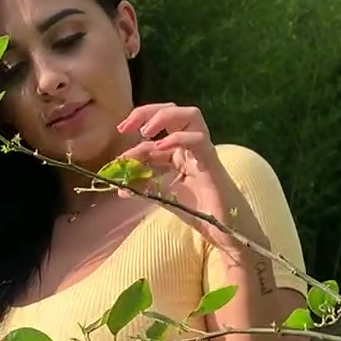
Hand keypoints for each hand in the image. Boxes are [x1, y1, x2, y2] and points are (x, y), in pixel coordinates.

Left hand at [113, 103, 261, 250]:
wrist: (222, 229)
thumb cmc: (197, 211)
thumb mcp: (162, 196)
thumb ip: (143, 188)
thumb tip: (118, 187)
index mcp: (179, 151)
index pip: (155, 135)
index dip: (133, 144)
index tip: (118, 158)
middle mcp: (191, 145)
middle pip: (173, 112)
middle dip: (146, 112)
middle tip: (125, 127)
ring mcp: (203, 149)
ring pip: (190, 115)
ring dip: (165, 117)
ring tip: (145, 131)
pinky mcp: (212, 160)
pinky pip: (198, 139)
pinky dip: (179, 138)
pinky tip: (161, 147)